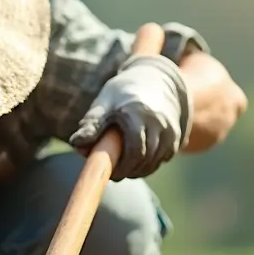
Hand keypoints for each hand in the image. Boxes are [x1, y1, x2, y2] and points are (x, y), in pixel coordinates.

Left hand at [68, 53, 190, 179]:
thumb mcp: (103, 104)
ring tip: (124, 166)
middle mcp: (159, 122)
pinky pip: (163, 159)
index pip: (135, 151)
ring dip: (138, 170)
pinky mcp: (177, 137)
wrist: (154, 80)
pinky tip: (137, 159)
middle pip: (145, 160)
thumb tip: (76, 143)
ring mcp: (171, 130)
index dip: (123, 168)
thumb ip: (91, 124)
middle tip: (114, 173)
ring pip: (155, 162)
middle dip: (128, 171)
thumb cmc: (122, 95)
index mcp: (138, 113)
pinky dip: (149, 164)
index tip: (111, 174)